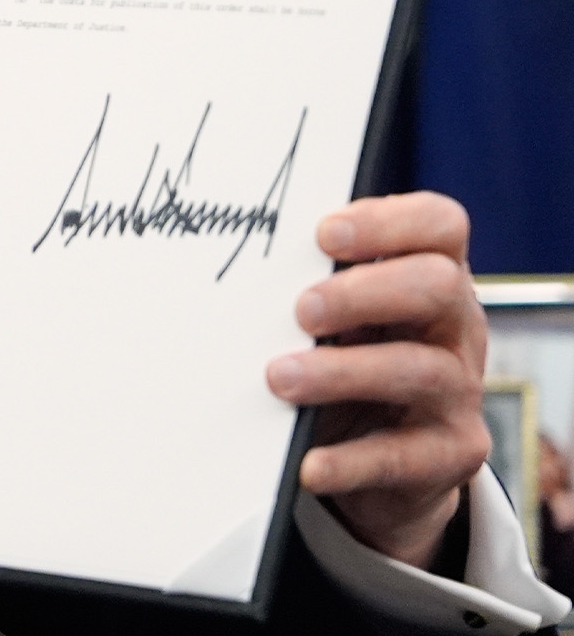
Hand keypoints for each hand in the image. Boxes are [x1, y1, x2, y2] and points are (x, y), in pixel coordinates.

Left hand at [265, 192, 487, 570]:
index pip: (439, 225)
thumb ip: (306, 283)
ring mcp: (458, 392)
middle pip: (437, 286)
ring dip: (342, 372)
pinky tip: (308, 463)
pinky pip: (403, 457)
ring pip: (418, 370)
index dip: (389, 222)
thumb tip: (226, 262)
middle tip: (302, 310)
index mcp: (430, 275)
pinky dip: (350, 461)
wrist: (385, 459)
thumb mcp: (337, 317)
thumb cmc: (348, 357)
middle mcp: (455, 327)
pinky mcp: (449, 455)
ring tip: (280, 378)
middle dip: (364, 293)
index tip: (324, 233)